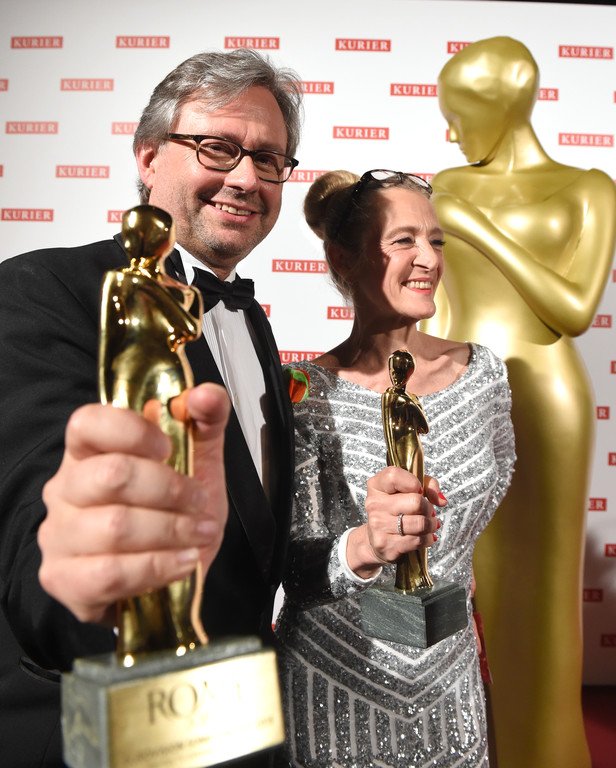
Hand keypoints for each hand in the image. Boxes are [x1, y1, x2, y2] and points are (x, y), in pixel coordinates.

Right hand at [38, 383, 229, 624]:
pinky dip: (158, 567)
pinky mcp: (64, 580)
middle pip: (112, 475)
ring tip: (199, 534)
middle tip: (200, 502)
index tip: (169, 448)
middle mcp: (65, 488)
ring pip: (115, 527)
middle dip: (170, 490)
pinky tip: (182, 561)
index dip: (132, 430)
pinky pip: (110, 573)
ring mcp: (58, 535)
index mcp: (89, 451)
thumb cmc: (174, 510)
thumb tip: (204, 395)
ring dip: (172, 531)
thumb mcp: (198, 460)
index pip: (88, 423)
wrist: (170, 573)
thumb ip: (206, 420)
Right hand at [346, 466, 444, 577]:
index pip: (394, 476)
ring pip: (420, 523)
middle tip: (428, 511)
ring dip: (431, 524)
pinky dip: (427, 539)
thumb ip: (427, 484)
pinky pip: (417, 541)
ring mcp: (378, 525)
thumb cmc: (396, 510)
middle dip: (428, 507)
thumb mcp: (407, 490)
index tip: (419, 490)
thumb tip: (441, 500)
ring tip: (429, 524)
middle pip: (415, 502)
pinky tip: (424, 536)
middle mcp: (374, 504)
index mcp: (377, 486)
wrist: (376, 540)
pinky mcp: (386, 545)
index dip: (413, 482)